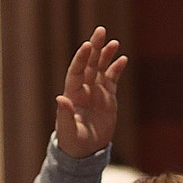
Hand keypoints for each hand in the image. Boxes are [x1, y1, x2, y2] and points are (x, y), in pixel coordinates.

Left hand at [55, 26, 127, 157]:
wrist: (85, 151)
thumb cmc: (72, 142)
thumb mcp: (68, 130)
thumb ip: (64, 114)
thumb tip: (60, 98)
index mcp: (73, 94)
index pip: (76, 71)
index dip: (81, 58)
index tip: (88, 45)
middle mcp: (84, 89)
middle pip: (89, 64)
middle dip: (95, 47)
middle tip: (101, 30)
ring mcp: (96, 92)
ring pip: (101, 68)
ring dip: (107, 55)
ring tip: (114, 43)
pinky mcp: (108, 98)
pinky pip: (112, 79)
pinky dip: (117, 69)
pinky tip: (123, 59)